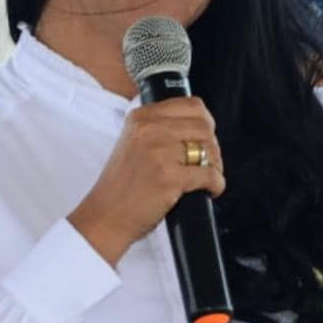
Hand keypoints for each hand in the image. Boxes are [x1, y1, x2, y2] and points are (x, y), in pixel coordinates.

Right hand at [67, 97, 224, 265]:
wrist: (105, 216)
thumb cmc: (123, 185)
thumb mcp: (134, 142)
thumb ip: (160, 128)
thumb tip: (202, 127)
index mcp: (141, 117)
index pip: (192, 105)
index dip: (206, 123)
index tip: (204, 139)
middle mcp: (149, 129)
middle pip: (205, 126)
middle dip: (212, 146)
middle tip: (207, 163)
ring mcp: (159, 152)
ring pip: (209, 148)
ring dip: (215, 165)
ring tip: (206, 179)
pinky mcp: (169, 177)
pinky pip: (209, 174)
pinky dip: (216, 184)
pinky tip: (210, 191)